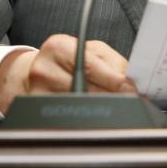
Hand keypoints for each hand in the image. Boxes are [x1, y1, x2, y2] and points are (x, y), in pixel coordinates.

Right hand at [0, 34, 135, 114]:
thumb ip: (114, 63)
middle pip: (85, 91)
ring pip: (78, 108)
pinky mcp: (35, 114)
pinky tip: (91, 115)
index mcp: (58, 47)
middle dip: (111, 97)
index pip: (91, 67)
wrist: (38, 71)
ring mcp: (37, 94)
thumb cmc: (69, 59)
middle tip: (128, 102)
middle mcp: (44, 70)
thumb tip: (131, 82)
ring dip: (99, 110)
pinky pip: (68, 120)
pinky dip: (84, 118)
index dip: (115, 81)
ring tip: (109, 106)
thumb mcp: (92, 50)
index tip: (131, 90)